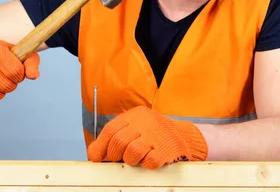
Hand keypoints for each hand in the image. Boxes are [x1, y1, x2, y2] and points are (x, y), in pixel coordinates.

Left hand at [87, 106, 207, 169]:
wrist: (184, 136)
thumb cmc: (154, 134)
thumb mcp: (135, 127)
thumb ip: (116, 136)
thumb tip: (94, 153)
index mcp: (135, 115)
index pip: (110, 129)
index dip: (101, 146)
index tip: (97, 157)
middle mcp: (146, 122)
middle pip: (118, 141)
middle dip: (114, 155)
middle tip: (117, 159)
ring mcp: (157, 136)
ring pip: (132, 152)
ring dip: (129, 160)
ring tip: (134, 159)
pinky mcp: (167, 150)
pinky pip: (149, 162)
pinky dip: (146, 164)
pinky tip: (148, 160)